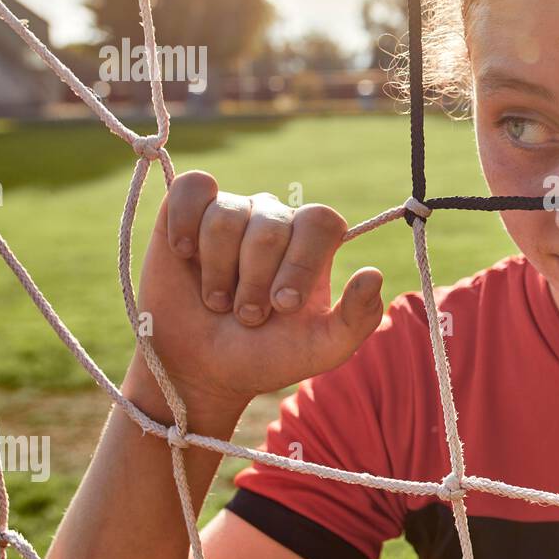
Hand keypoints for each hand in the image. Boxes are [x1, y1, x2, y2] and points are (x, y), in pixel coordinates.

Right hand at [126, 170, 385, 426]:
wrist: (203, 371)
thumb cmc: (267, 356)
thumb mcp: (322, 349)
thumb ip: (358, 318)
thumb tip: (373, 273)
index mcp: (315, 245)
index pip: (321, 221)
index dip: (302, 261)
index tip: (284, 305)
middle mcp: (277, 220)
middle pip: (272, 224)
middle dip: (255, 280)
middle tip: (247, 316)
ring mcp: (233, 211)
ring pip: (228, 215)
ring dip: (218, 269)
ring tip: (217, 301)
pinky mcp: (187, 210)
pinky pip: (192, 187)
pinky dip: (185, 222)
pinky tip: (186, 255)